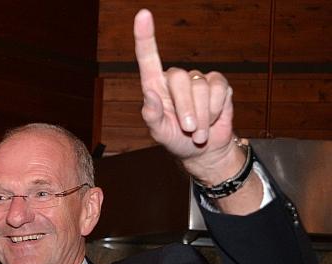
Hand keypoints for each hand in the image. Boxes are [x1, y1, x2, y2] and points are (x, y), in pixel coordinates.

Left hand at [134, 9, 241, 182]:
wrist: (204, 149)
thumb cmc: (175, 140)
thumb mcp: (159, 132)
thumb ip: (151, 114)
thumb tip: (148, 91)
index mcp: (155, 86)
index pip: (148, 58)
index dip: (145, 36)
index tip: (142, 15)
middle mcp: (176, 78)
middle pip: (180, 80)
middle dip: (186, 109)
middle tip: (187, 130)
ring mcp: (198, 79)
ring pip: (200, 88)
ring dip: (201, 115)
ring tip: (197, 130)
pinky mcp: (218, 84)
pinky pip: (218, 90)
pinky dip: (215, 109)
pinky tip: (212, 118)